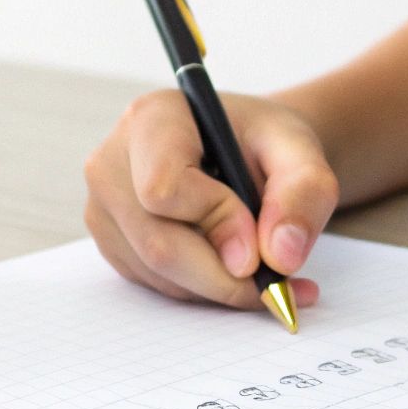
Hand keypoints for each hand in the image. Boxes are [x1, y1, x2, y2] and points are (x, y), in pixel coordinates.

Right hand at [83, 89, 333, 309]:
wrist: (243, 149)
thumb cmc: (265, 143)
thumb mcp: (301, 151)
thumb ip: (303, 193)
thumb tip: (281, 256)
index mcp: (152, 118)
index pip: (163, 186)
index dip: (216, 222)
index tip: (262, 240)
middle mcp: (112, 162)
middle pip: (157, 243)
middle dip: (224, 274)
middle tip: (278, 282)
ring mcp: (105, 206)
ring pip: (158, 273)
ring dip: (219, 286)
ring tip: (267, 272)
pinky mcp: (112, 242)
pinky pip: (155, 285)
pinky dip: (203, 290)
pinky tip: (233, 269)